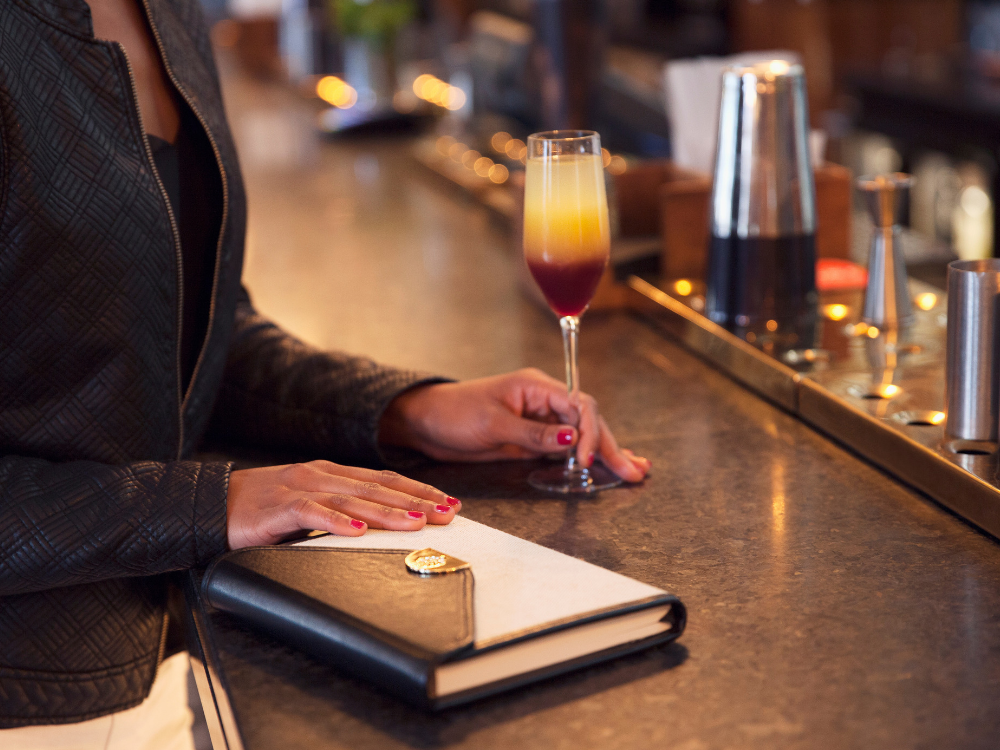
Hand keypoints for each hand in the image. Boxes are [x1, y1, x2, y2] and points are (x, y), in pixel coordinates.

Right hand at [226, 461, 459, 548]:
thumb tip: (381, 527)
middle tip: (446, 513)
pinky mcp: (279, 507)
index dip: (418, 490)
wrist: (211, 505)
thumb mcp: (310, 507)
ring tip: (416, 522)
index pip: (384, 479)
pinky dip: (337, 522)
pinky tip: (358, 531)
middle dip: (416, 501)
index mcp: (331, 473)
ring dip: (387, 512)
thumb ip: (341, 511)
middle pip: (378, 487)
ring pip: (353, 499)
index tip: (448, 502)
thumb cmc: (263, 511)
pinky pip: (313, 514)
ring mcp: (300, 488)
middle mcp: (320, 475)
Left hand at [379, 368, 649, 481]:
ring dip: (605, 453)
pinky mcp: (532, 439)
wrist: (427, 424)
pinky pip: (566, 448)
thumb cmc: (453, 414)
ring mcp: (540, 421)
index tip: (589, 459)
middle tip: (633, 471)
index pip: (578, 405)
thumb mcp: (492, 423)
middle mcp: (543, 401)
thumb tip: (571, 439)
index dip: (591, 432)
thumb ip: (533, 433)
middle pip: (587, 421)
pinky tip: (605, 468)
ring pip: (581, 435)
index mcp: (536, 387)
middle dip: (610, 445)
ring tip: (633, 471)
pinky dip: (586, 458)